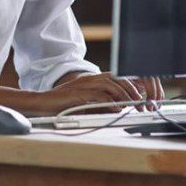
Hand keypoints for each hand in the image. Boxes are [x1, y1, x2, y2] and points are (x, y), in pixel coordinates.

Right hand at [44, 71, 163, 114]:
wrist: (44, 103)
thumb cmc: (64, 104)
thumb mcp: (87, 101)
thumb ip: (102, 102)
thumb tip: (120, 106)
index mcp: (93, 79)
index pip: (116, 76)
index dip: (130, 84)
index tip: (141, 96)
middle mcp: (90, 79)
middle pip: (116, 77)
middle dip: (131, 89)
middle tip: (141, 102)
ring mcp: (84, 85)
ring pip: (110, 84)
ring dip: (124, 94)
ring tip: (133, 105)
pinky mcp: (78, 93)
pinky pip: (98, 95)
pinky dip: (111, 101)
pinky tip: (118, 109)